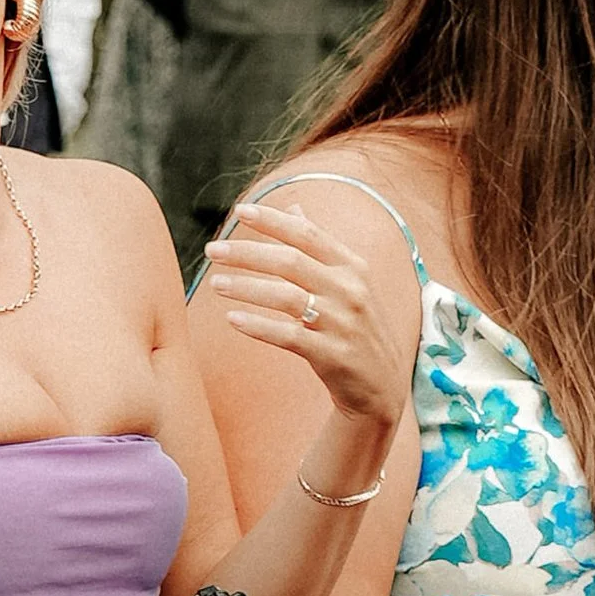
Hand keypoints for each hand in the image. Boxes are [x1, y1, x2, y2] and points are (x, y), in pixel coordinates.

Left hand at [201, 193, 416, 434]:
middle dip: (247, 253)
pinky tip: (232, 319)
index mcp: (353, 267)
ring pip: (286, 297)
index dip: (273, 221)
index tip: (241, 211)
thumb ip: (319, 247)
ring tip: (215, 284)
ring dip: (246, 288)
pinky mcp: (332, 355)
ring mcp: (343, 324)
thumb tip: (295, 209)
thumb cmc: (356, 328)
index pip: (308, 234)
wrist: (382, 386)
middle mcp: (350, 291)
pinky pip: (288, 336)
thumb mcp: (348, 283)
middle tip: (212, 250)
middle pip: (290, 262)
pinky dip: (258, 326)